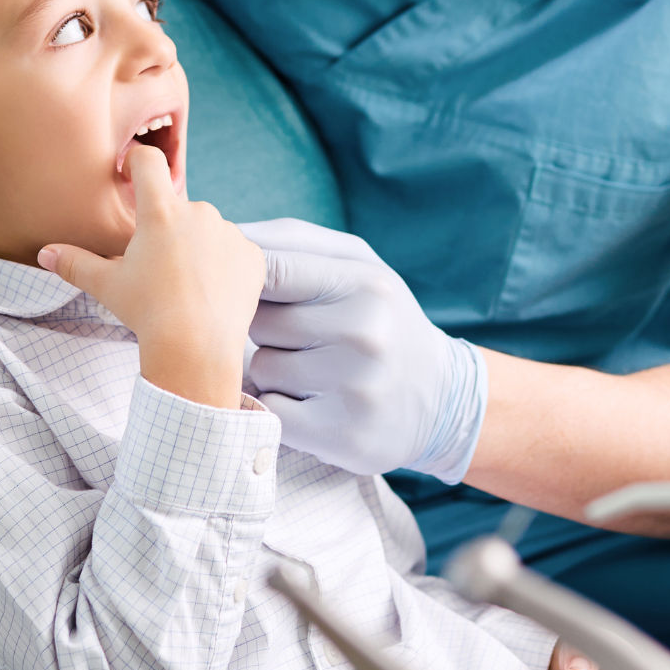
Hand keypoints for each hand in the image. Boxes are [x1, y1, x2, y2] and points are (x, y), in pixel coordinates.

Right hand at [41, 145, 262, 407]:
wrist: (195, 348)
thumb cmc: (147, 312)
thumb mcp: (107, 286)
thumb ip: (75, 263)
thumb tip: (44, 253)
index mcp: (160, 212)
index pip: (148, 161)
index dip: (137, 160)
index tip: (130, 172)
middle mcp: (199, 212)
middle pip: (178, 207)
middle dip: (168, 229)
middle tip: (158, 267)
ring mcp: (229, 232)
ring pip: (208, 231)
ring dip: (197, 247)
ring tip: (186, 286)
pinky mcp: (252, 255)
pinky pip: (234, 252)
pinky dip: (224, 267)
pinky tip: (211, 293)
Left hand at [239, 219, 484, 479]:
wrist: (442, 398)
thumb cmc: (382, 318)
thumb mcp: (357, 265)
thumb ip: (293, 241)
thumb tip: (227, 233)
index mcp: (365, 283)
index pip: (272, 269)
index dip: (246, 278)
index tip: (243, 286)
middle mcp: (365, 333)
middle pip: (260, 322)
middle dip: (267, 327)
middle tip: (303, 336)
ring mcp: (355, 387)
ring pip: (261, 368)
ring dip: (273, 370)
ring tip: (313, 370)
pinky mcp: (342, 436)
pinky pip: (271, 411)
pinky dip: (279, 406)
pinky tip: (311, 402)